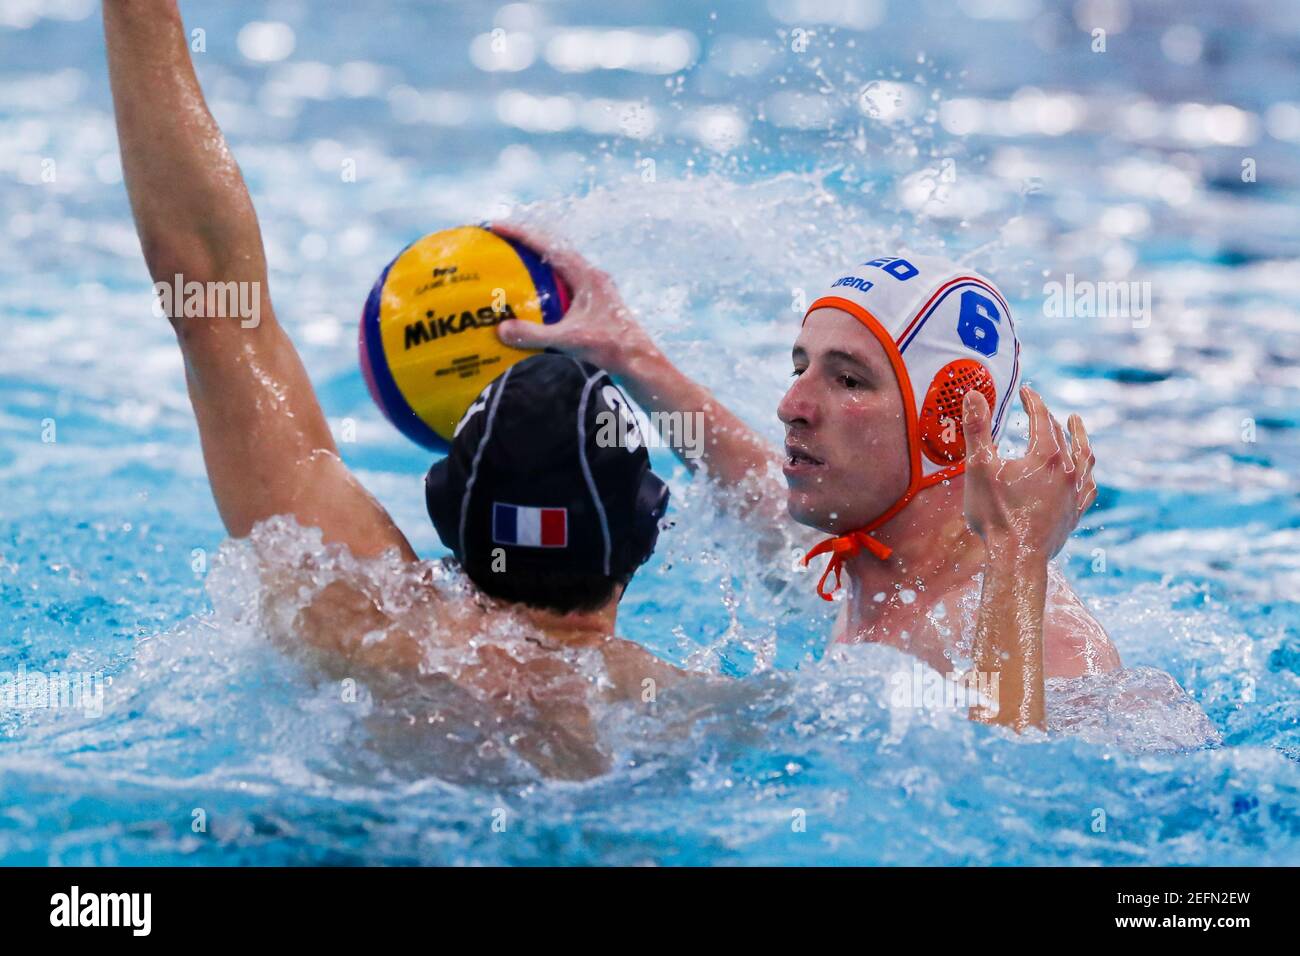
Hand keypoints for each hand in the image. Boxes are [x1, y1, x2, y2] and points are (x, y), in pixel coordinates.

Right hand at [492, 221, 658, 376]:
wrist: (639, 361)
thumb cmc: (610, 348)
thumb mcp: (570, 340)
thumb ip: (535, 335)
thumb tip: (501, 329)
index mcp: (586, 276)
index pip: (548, 246)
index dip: (520, 234)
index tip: (495, 227)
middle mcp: (590, 277)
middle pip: (553, 250)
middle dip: (525, 242)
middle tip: (499, 241)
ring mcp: (593, 289)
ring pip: (559, 266)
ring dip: (536, 262)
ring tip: (510, 264)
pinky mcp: (593, 303)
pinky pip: (563, 285)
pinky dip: (544, 284)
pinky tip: (530, 298)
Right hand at [961, 385, 1095, 558]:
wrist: (1017, 558)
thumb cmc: (996, 515)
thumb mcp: (979, 468)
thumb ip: (977, 429)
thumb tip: (974, 394)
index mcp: (1046, 456)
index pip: (1042, 418)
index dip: (1034, 401)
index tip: (1026, 391)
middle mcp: (1068, 471)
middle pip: (1061, 435)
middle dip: (1048, 418)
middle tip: (1038, 409)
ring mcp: (1075, 493)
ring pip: (1084, 457)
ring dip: (1080, 437)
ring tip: (1077, 424)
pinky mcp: (1075, 513)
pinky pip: (1089, 487)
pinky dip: (1087, 473)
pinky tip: (1084, 472)